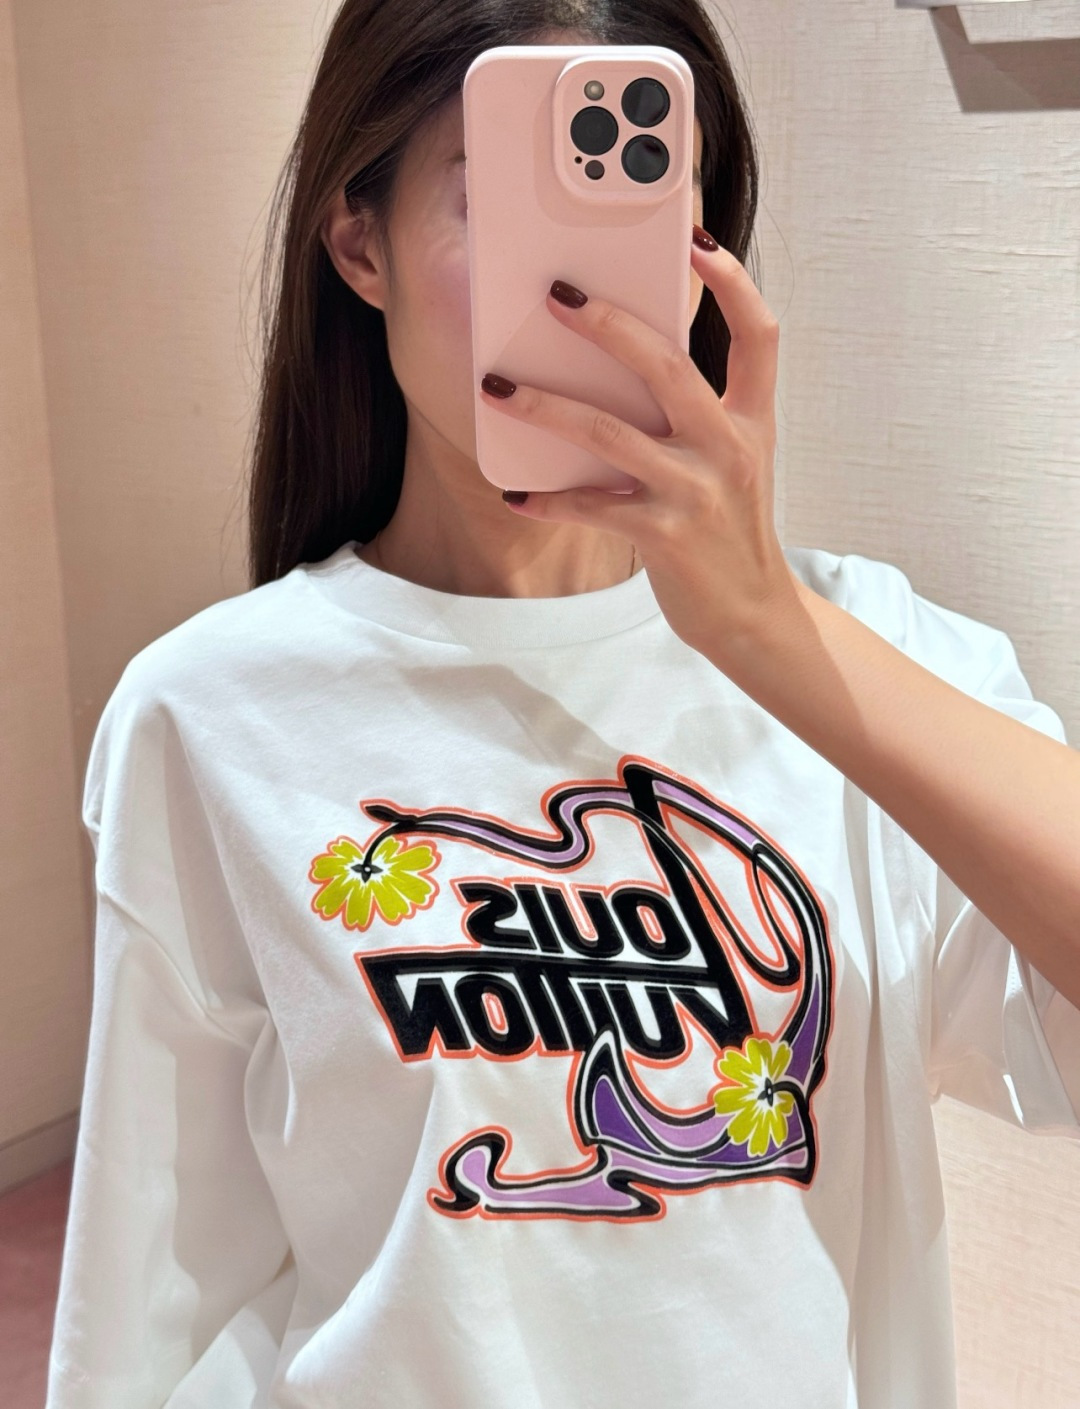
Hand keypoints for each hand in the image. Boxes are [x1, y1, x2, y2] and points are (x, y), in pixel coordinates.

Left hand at [479, 225, 804, 661]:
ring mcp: (698, 492)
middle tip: (555, 296)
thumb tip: (622, 363)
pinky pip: (592, 506)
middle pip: (668, 366)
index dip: (732, 283)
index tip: (696, 239)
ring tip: (496, 387)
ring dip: (545, 406)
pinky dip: (548, 498)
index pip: (758, 335)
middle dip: (608, 324)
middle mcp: (729, 448)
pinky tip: (515, 492)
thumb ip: (697, 414)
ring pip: (610, 432)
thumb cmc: (729, 529)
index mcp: (753, 420)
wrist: (752, 613)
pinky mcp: (666, 536)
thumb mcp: (734, 462)